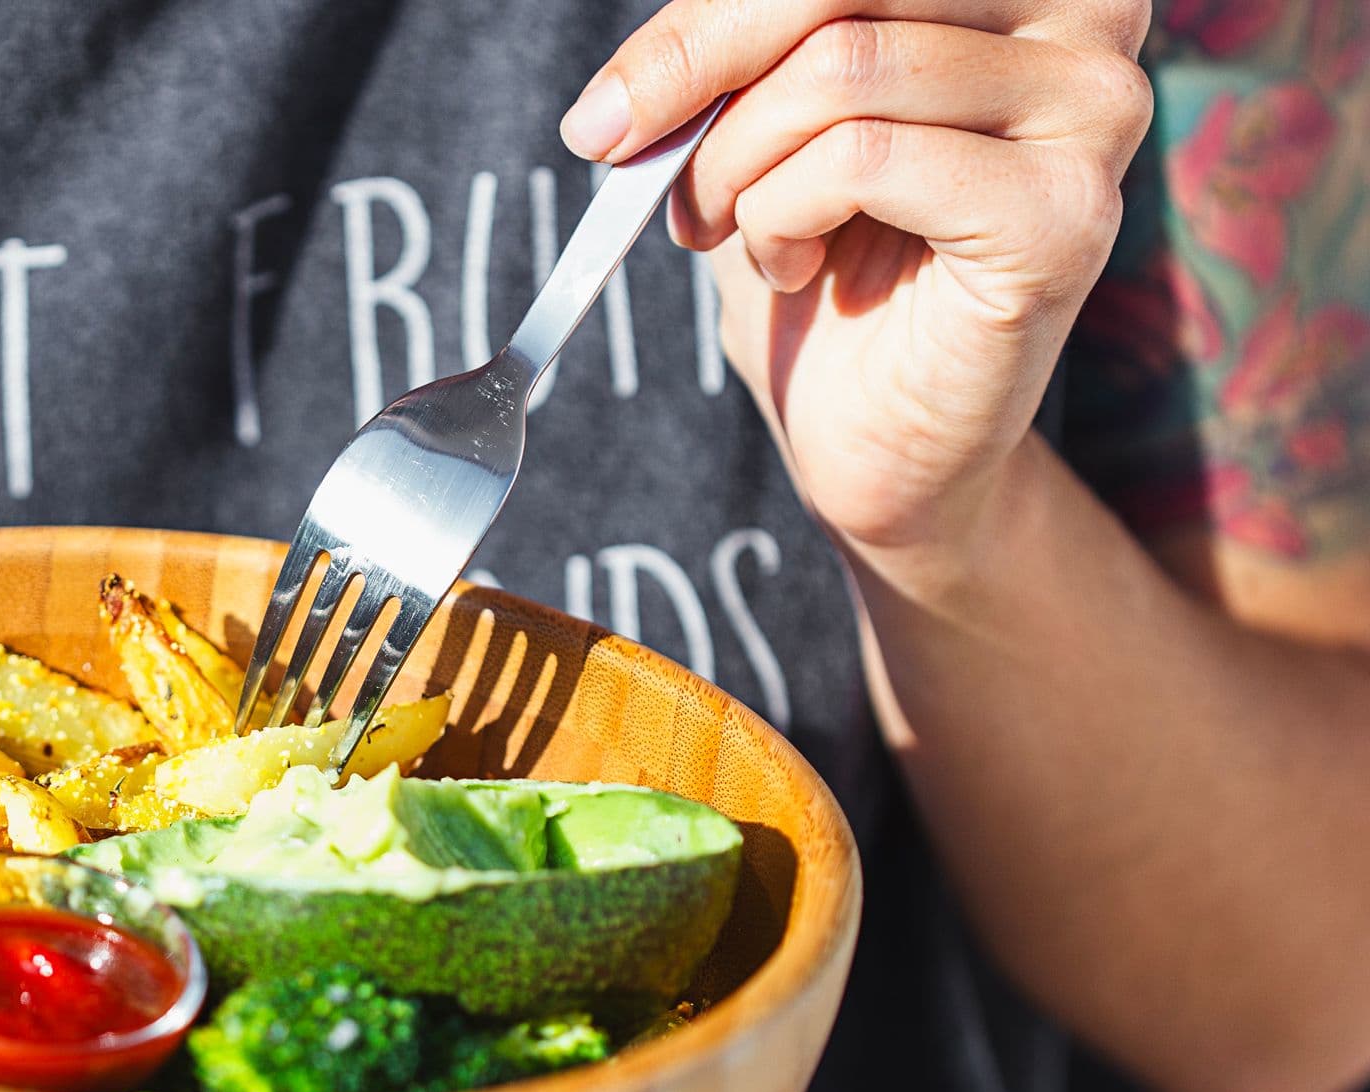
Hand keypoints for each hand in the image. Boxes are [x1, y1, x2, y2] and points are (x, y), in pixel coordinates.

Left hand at [563, 0, 1153, 553]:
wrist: (879, 439)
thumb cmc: (828, 271)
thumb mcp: (762, 123)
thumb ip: (734, 49)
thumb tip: (632, 70)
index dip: (708, 18)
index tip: (608, 107)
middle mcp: (1089, 12)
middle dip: (699, 69)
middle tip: (623, 151)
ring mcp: (1091, 109)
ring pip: (840, 69)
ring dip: (735, 164)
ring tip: (728, 228)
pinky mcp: (1063, 211)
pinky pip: (861, 160)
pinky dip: (782, 216)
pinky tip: (792, 268)